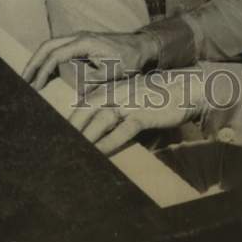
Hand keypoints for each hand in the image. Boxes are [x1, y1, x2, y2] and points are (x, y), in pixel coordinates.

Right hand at [23, 30, 158, 89]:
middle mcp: (79, 36)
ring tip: (29, 79)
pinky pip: (60, 49)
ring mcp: (80, 38)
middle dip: (33, 62)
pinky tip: (45, 75)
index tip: (36, 87)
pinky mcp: (82, 44)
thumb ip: (90, 84)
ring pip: (52, 45)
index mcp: (84, 42)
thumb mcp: (111, 76)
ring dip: (39, 60)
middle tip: (22, 81)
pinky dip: (48, 60)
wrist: (142, 47)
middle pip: (48, 45)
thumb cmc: (130, 61)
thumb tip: (73, 98)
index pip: (56, 55)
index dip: (43, 71)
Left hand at [69, 70, 204, 155]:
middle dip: (71, 128)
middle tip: (57, 144)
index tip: (54, 132)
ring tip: (72, 152)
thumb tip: (96, 127)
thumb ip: (114, 107)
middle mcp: (117, 93)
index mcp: (112, 87)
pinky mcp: (143, 115)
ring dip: (85, 137)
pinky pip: (122, 131)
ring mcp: (129, 103)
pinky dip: (108, 143)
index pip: (83, 103)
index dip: (68, 117)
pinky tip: (98, 154)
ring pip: (101, 120)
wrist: (186, 88)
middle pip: (86, 110)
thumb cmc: (157, 96)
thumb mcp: (131, 96)